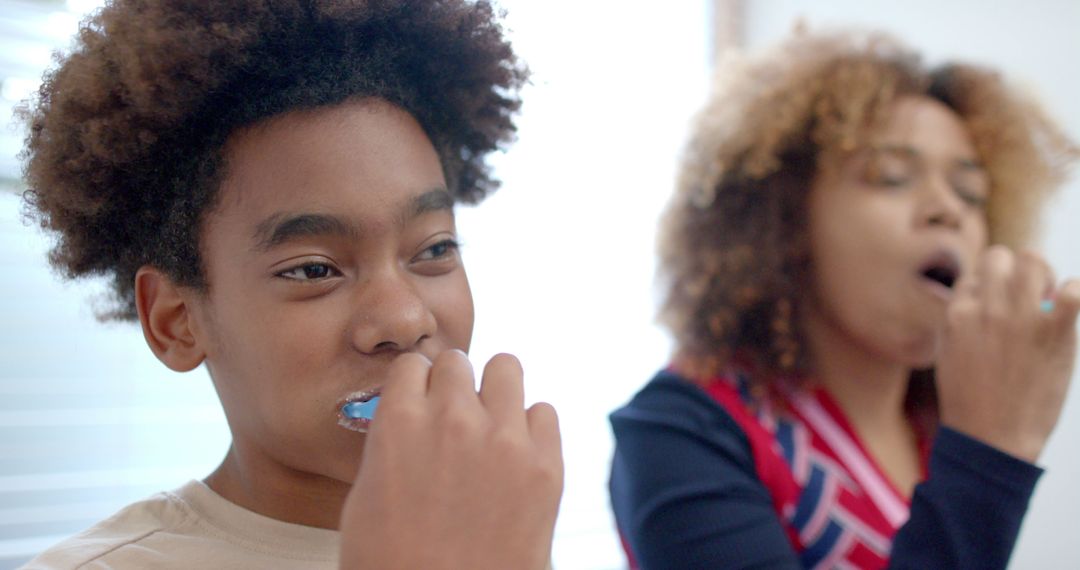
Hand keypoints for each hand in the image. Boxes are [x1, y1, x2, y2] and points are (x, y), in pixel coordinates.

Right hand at [338, 350, 562, 569]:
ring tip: (490, 426)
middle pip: (458, 361)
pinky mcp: (546, 465)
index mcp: (399, 422)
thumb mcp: (366, 498)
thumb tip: (407, 418)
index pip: (412, 364)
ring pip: (507, 368)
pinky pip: (545, 412)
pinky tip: (515, 457)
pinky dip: (531, 428)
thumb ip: (391, 443)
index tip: (421, 402)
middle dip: (454, 386)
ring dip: (496, 392)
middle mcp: (453, 418)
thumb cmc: (394, 565)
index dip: (416, 386)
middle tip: (454, 420)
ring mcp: (504, 440)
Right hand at [937, 246, 1079, 461]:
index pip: (974, 276)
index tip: (997, 310)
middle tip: (1026, 294)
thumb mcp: (950, 353)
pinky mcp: (1054, 331)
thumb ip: (961, 322)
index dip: (988, 291)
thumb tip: (979, 300)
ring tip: (1050, 297)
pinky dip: (1075, 292)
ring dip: (1043, 275)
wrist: (992, 438)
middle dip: (1014, 269)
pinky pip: (1074, 290)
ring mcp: (1021, 317)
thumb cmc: (970, 402)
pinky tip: (1070, 306)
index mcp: (957, 314)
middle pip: (1001, 256)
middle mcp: (986, 308)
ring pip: (1034, 260)